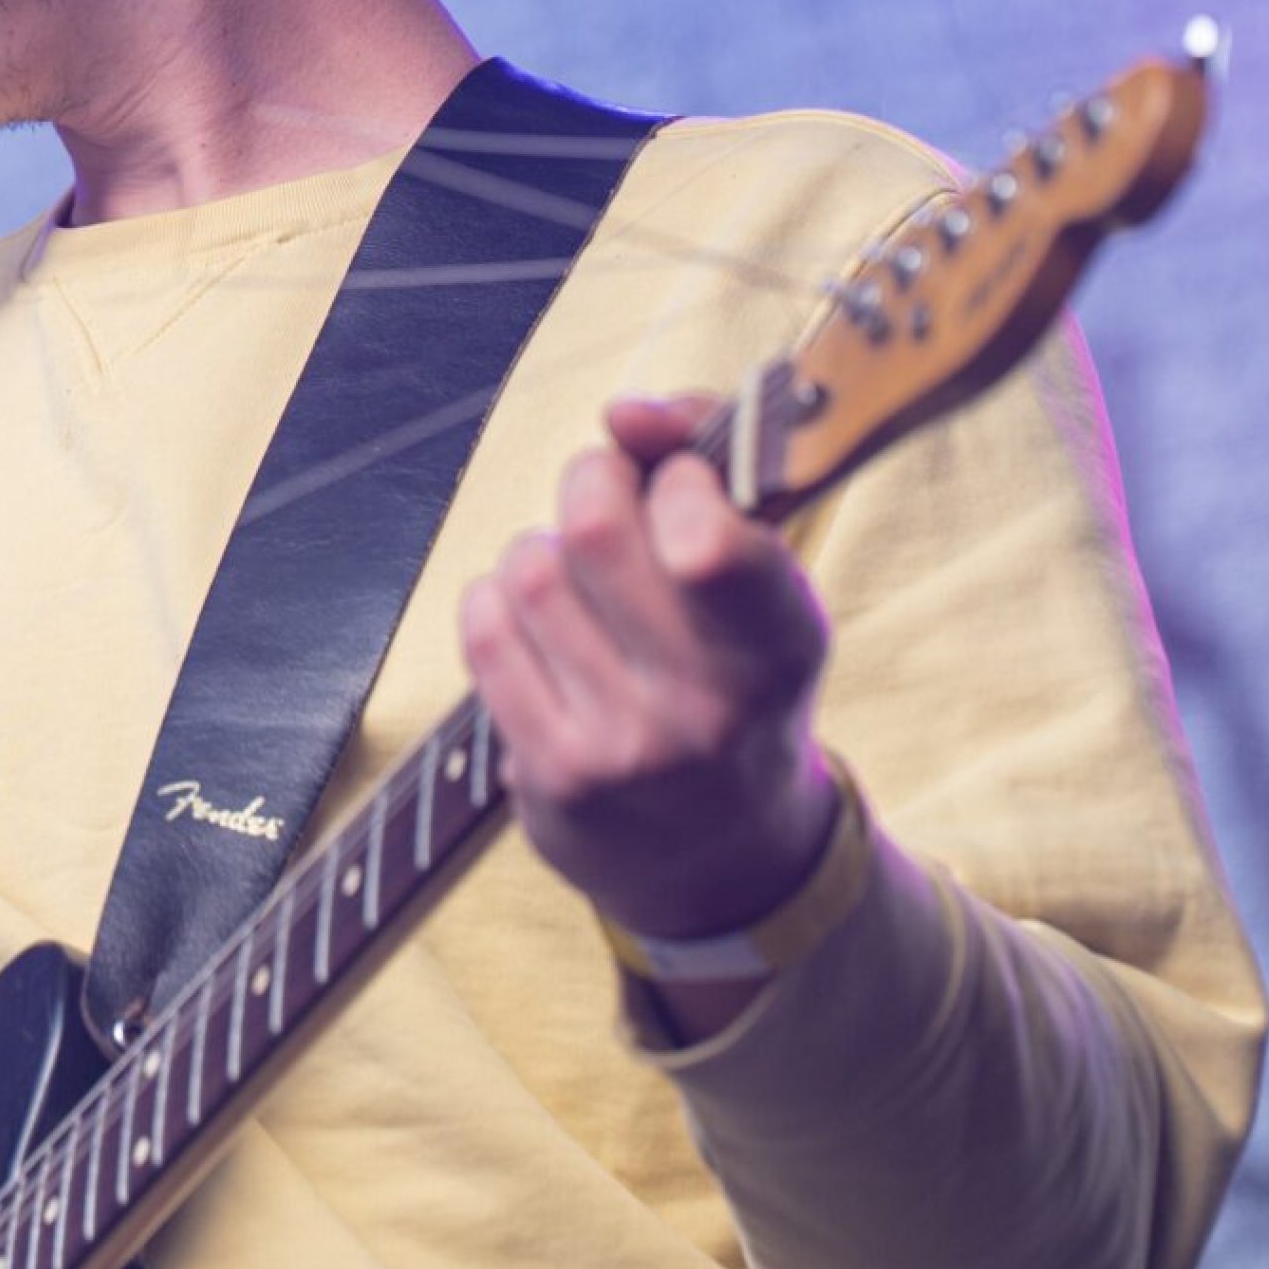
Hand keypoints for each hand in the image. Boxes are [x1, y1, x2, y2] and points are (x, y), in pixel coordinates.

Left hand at [457, 393, 840, 949]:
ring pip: (530, 567)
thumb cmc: (738, 677)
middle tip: (605, 497)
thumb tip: (624, 412)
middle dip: (590, 480)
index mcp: (782, 644)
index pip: (707, 532)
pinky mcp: (552, 775)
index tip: (682, 487)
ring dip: (542, 548)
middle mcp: (710, 706)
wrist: (720, 857)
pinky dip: (501, 600)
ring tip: (577, 578)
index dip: (677, 475)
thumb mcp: (765, 581)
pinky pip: (486, 626)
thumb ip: (707, 465)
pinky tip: (539, 624)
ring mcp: (626, 748)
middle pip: (594, 522)